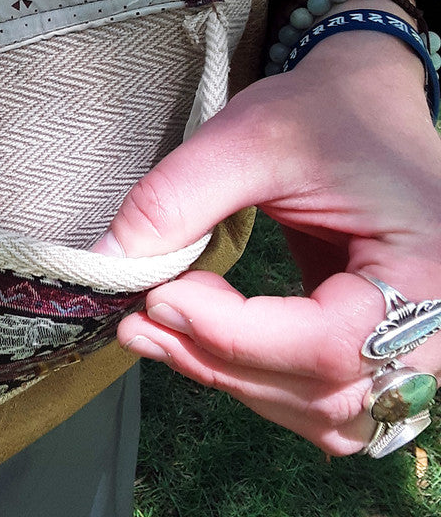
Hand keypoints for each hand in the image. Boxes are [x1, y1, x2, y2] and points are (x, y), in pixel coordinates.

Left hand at [92, 12, 440, 453]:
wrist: (367, 101)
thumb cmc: (325, 112)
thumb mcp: (250, 136)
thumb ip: (177, 200)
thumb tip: (108, 264)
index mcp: (424, 270)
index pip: (327, 344)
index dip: (232, 334)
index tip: (158, 296)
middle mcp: (435, 326)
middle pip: (325, 393)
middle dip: (220, 363)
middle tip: (142, 318)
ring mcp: (413, 347)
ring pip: (323, 415)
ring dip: (233, 383)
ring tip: (160, 330)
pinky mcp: (378, 350)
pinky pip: (324, 402)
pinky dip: (259, 385)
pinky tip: (202, 343)